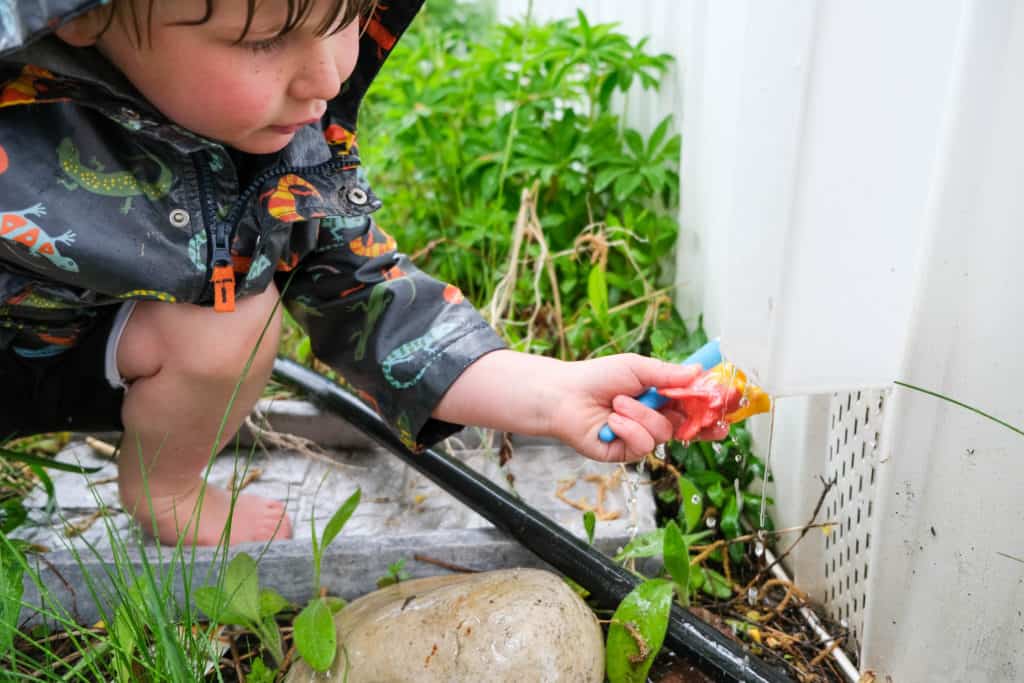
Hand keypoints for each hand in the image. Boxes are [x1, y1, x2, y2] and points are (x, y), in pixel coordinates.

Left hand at [544, 353, 703, 462]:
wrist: (564, 395)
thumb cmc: (597, 377)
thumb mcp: (636, 368)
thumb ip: (667, 373)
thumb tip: (697, 372)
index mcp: (661, 398)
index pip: (694, 407)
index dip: (710, 410)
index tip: (726, 408)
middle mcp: (654, 419)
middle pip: (689, 427)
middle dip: (693, 420)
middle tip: (696, 413)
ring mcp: (640, 437)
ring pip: (663, 433)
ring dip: (641, 415)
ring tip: (618, 403)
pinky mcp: (625, 452)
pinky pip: (642, 445)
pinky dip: (628, 429)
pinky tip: (612, 420)